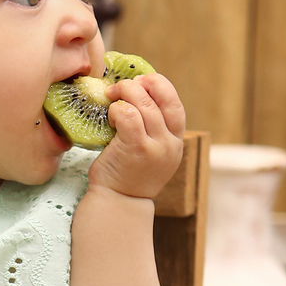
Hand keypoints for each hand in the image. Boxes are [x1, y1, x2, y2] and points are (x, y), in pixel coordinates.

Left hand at [88, 72, 184, 200]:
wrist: (117, 202)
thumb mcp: (150, 152)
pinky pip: (128, 115)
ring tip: (111, 96)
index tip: (141, 83)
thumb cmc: (127, 173)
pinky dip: (117, 109)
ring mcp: (156, 146)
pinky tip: (109, 116)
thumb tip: (137, 92)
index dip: (158, 86)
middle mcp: (171, 143)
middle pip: (161, 99)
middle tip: (121, 86)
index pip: (175, 103)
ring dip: (125, 93)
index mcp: (176, 141)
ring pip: (144, 104)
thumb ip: (152, 129)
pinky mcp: (137, 149)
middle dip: (140, 84)